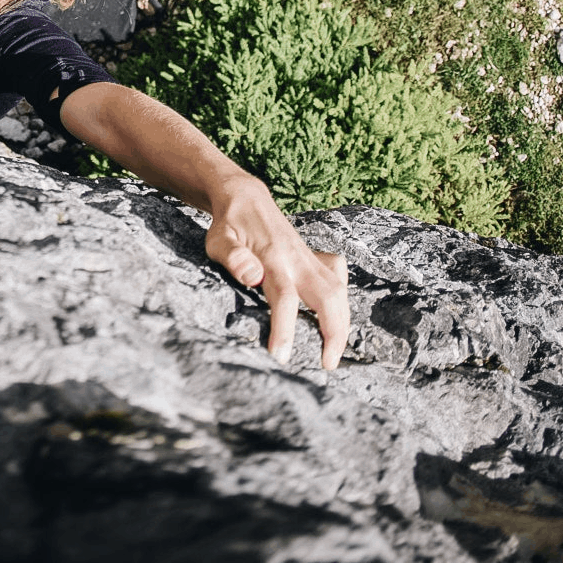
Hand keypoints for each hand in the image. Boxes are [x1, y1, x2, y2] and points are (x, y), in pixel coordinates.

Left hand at [204, 176, 349, 368]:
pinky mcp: (314, 257)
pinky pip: (338, 277)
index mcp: (272, 257)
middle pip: (328, 296)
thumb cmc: (228, 225)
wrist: (245, 198)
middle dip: (334, 332)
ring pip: (339, 289)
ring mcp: (309, 257)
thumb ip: (233, 258)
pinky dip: (343, 299)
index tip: (282, 356)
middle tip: (327, 364)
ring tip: (334, 352)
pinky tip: (336, 316)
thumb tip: (252, 276)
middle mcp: (297, 258)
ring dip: (343, 322)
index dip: (285, 328)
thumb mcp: (218, 240)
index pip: (285, 297)